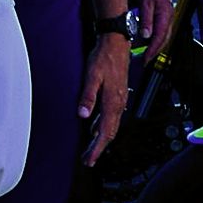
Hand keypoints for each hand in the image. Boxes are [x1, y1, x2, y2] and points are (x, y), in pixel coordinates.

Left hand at [79, 34, 129, 164]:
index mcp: (113, 102)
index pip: (105, 132)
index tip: (89, 159)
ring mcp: (119, 99)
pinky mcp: (117, 94)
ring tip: (91, 148)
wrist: (116, 43)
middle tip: (88, 159)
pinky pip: (111, 116)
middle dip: (99, 148)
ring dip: (101, 138)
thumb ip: (88, 96)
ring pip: (111, 126)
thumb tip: (83, 114)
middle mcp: (118, 103)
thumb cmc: (105, 57)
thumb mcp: (92, 76)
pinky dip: (103, 126)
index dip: (97, 148)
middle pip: (110, 133)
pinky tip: (96, 127)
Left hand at [135, 0, 174, 54]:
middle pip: (163, 39)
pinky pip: (158, 29)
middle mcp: (168, 17)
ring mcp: (166, 15)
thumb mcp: (144, 2)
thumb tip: (146, 36)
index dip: (153, 50)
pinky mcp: (162, 13)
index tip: (145, 59)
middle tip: (144, 60)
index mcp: (166, 15)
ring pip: (161, 35)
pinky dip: (151, 36)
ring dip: (152, 45)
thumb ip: (146, 20)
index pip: (160, 38)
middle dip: (154, 51)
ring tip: (141, 52)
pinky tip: (142, 39)